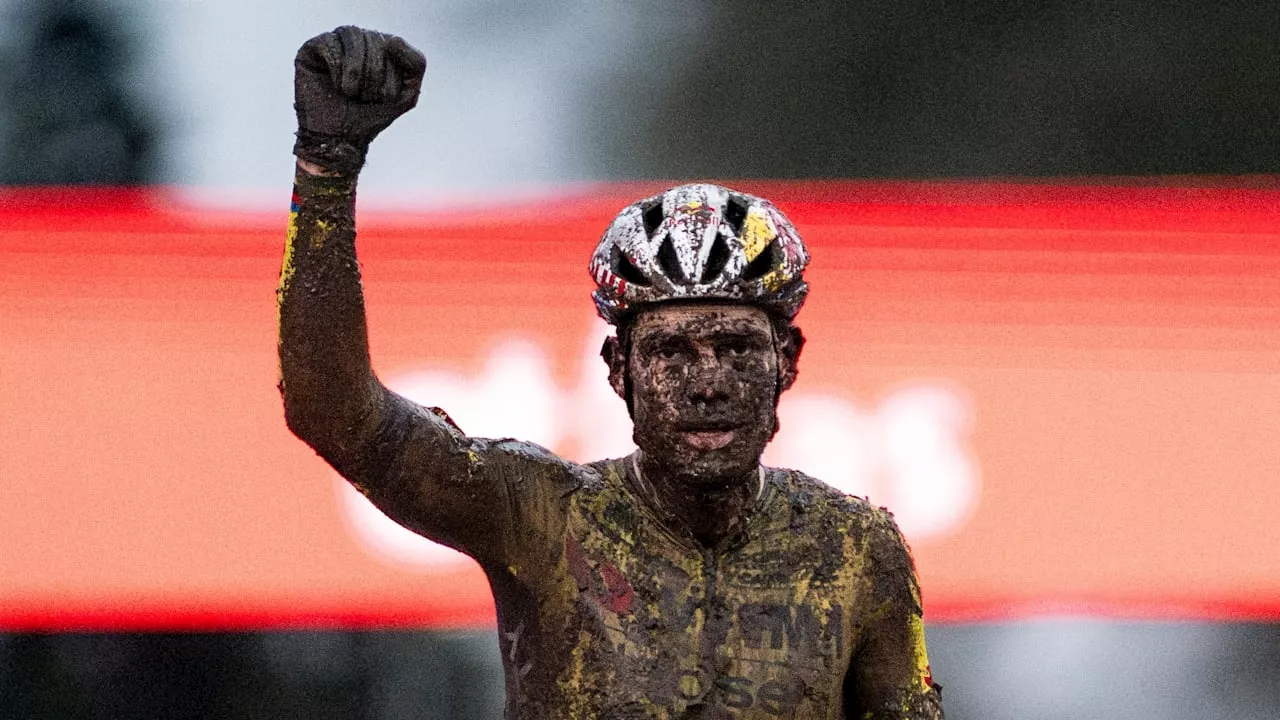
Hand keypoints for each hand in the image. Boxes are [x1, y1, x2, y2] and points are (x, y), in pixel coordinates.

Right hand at [293, 26, 425, 174]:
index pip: (395, 44)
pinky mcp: (311, 49)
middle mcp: (358, 40)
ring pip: (353, 36)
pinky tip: (335, 86)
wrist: (339, 140)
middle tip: (365, 98)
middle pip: (375, 40)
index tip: (385, 97)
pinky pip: (330, 44)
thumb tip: (392, 40)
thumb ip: (415, 64)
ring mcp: (334, 41)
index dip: (393, 74)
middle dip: (375, 75)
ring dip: (357, 71)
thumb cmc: (371, 117)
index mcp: (381, 46)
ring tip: (351, 93)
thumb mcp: (406, 95)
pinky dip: (336, 68)